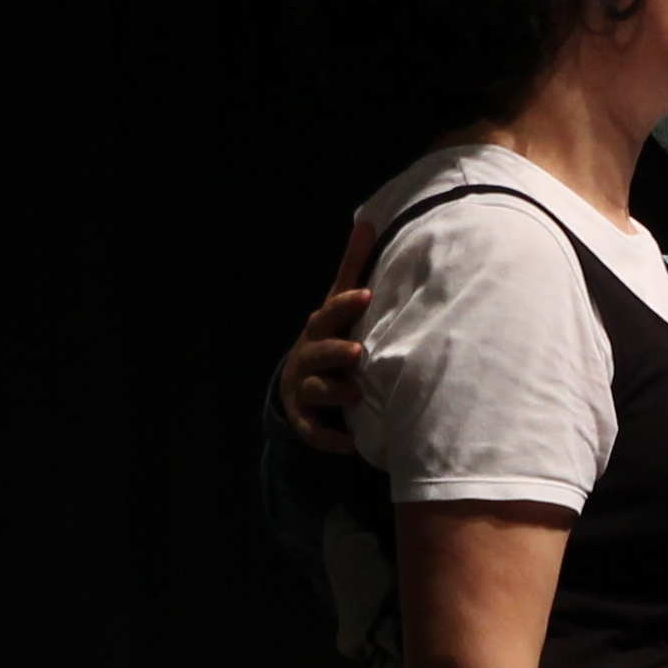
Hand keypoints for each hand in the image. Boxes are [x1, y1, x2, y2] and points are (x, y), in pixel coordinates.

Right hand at [282, 224, 377, 452]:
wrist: (298, 383)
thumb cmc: (331, 335)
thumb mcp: (340, 303)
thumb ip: (354, 267)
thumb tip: (369, 221)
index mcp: (322, 327)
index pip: (332, 313)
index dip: (347, 304)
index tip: (368, 295)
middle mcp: (310, 356)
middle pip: (319, 351)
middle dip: (336, 351)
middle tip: (358, 352)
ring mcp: (305, 388)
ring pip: (316, 390)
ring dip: (334, 391)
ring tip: (356, 394)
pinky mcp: (306, 420)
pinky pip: (316, 432)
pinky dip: (331, 440)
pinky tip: (351, 445)